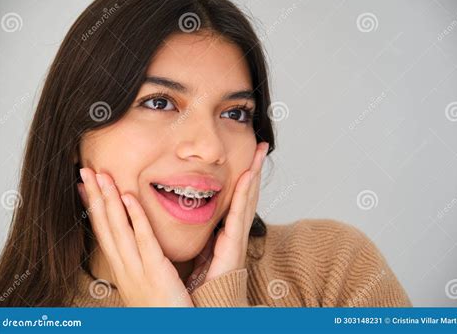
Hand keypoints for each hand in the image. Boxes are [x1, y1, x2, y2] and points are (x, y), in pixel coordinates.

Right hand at [77, 168, 192, 306]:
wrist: (173, 330)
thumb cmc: (162, 308)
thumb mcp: (145, 281)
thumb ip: (142, 261)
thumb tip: (139, 242)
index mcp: (122, 268)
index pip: (103, 232)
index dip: (93, 207)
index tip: (84, 186)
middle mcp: (124, 267)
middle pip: (105, 226)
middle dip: (95, 197)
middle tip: (85, 171)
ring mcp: (136, 269)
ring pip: (118, 228)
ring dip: (108, 200)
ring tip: (101, 175)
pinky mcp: (155, 270)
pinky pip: (143, 238)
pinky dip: (134, 217)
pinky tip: (128, 197)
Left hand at [185, 142, 268, 289]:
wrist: (209, 310)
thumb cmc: (203, 285)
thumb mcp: (203, 252)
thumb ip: (204, 236)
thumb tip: (194, 219)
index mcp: (227, 233)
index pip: (238, 199)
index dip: (245, 178)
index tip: (249, 157)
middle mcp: (236, 233)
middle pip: (248, 194)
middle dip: (255, 170)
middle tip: (262, 146)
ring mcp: (238, 239)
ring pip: (248, 199)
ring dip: (255, 174)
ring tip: (260, 153)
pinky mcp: (234, 246)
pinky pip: (239, 214)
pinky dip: (245, 194)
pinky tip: (248, 175)